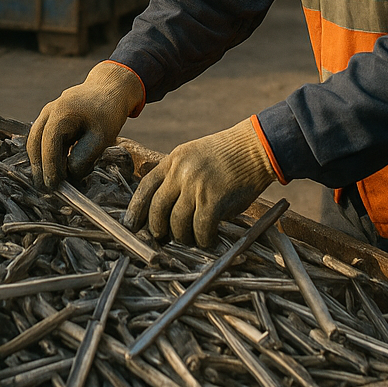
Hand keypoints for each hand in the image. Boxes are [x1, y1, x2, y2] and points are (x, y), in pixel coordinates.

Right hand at [28, 61, 143, 188]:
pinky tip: (55, 170)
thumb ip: (84, 157)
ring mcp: (47, 114)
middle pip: (35, 143)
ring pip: (35, 142)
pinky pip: (41, 140)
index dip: (49, 166)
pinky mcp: (49, 120)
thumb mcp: (102, 137)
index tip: (54, 186)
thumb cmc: (107, 113)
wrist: (108, 89)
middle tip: (47, 191)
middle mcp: (49, 111)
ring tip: (50, 184)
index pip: (48, 143)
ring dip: (40, 163)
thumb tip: (68, 174)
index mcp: (61, 112)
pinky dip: (45, 155)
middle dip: (39, 168)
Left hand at [124, 119, 274, 247]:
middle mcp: (181, 173)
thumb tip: (167, 210)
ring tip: (194, 237)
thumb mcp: (195, 156)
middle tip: (164, 238)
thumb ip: (179, 177)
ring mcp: (196, 186)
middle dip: (158, 229)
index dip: (136, 208)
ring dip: (184, 237)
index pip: (145, 186)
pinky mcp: (214, 201)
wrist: (256, 147)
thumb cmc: (228, 156)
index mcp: (173, 160)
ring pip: (177, 224)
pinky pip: (200, 230)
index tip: (131, 224)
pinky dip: (204, 239)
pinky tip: (211, 238)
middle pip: (157, 209)